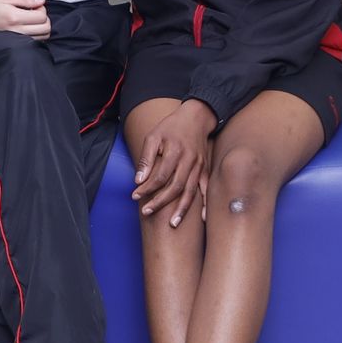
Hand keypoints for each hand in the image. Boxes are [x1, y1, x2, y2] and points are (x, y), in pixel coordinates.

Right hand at [0, 0, 50, 38]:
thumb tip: (41, 1)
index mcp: (14, 17)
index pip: (42, 17)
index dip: (41, 9)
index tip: (34, 6)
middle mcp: (17, 30)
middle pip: (45, 28)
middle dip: (44, 18)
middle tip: (34, 12)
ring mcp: (17, 39)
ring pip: (42, 37)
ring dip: (41, 26)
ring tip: (30, 19)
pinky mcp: (16, 43)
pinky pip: (34, 41)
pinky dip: (36, 33)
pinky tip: (27, 26)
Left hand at [132, 100, 215, 227]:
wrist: (196, 118)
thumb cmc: (171, 127)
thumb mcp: (154, 136)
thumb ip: (146, 157)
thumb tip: (138, 180)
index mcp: (175, 152)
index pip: (160, 175)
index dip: (147, 188)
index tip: (134, 196)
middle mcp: (189, 161)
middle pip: (175, 187)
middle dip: (161, 202)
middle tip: (147, 212)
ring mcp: (199, 166)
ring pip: (191, 191)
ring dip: (182, 209)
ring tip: (173, 224)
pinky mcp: (205, 170)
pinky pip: (206, 190)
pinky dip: (206, 204)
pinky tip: (204, 219)